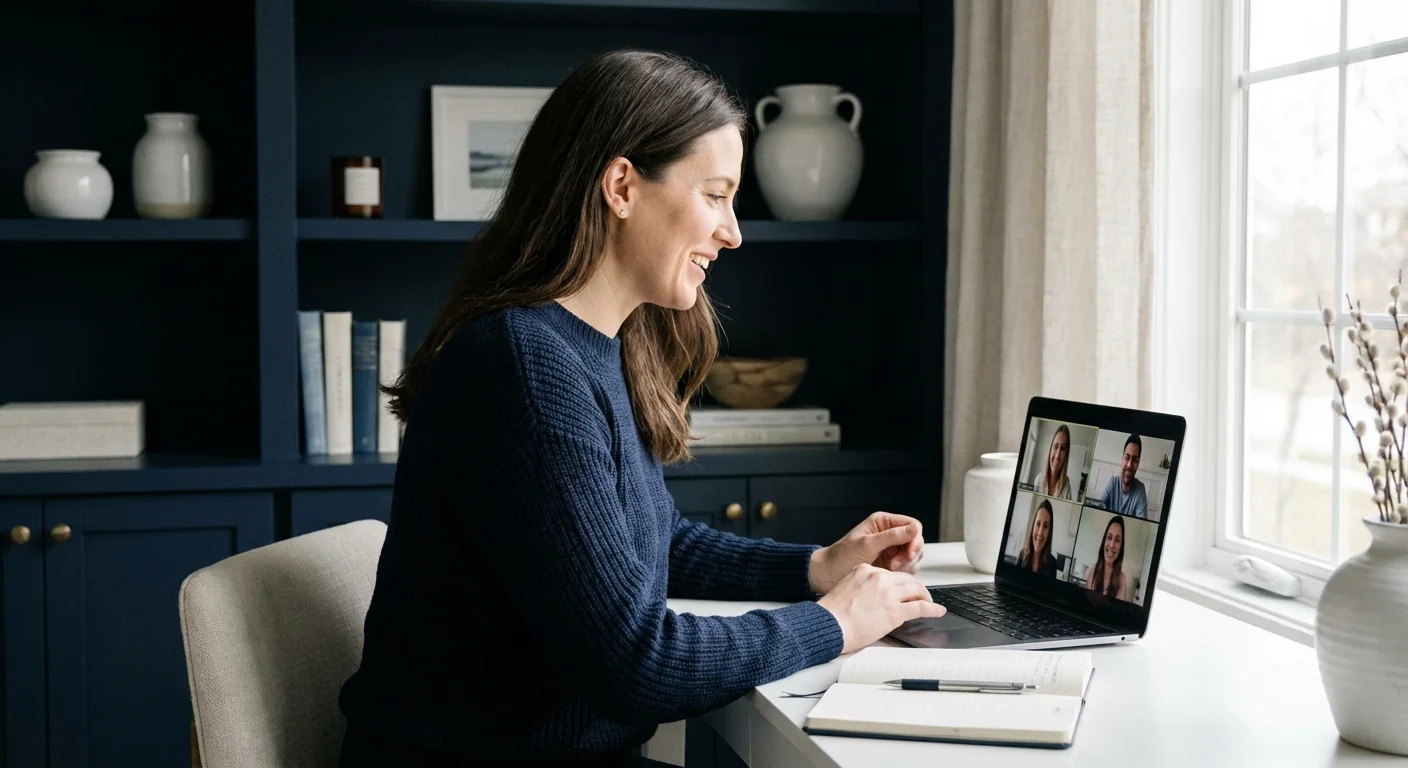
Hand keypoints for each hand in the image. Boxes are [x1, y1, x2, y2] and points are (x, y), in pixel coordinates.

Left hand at [808, 512, 925, 593]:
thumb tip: (914, 529)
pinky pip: (908, 567)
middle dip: (909, 555)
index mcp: (883, 523)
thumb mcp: (866, 545)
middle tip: (895, 565)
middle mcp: (890, 534)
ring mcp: (891, 550)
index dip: (915, 539)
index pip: (912, 525)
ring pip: (914, 555)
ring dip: (906, 565)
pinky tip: (889, 574)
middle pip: (916, 541)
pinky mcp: (891, 564)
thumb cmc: (841, 557)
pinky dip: (903, 573)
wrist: (828, 575)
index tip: (908, 553)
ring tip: (889, 570)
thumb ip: (891, 536)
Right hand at [816, 564, 946, 653]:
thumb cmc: (832, 613)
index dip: (898, 583)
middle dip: (915, 588)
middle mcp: (879, 578)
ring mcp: (888, 594)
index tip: (901, 589)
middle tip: (920, 595)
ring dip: (925, 596)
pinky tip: (937, 611)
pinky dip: (932, 609)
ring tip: (929, 603)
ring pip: (916, 590)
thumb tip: (873, 596)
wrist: (829, 624)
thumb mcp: (846, 588)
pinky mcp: (895, 611)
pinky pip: (920, 607)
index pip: (890, 574)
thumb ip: (862, 587)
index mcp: (865, 570)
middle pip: (906, 579)